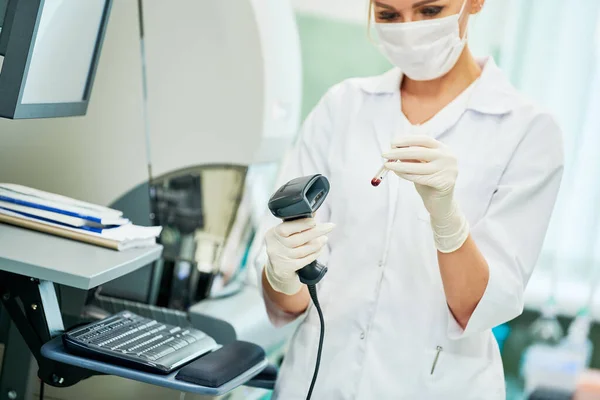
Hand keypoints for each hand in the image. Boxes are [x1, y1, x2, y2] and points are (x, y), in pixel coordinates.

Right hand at [264, 218, 334, 294]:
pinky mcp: (286, 269)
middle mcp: (274, 246)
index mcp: (273, 234)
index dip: (301, 224)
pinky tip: (320, 249)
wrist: (277, 268)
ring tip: (325, 239)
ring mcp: (280, 259)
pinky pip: (304, 260)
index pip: (286, 228)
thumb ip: (297, 223)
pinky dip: (314, 254)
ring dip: (317, 244)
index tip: (314, 221)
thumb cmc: (284, 245)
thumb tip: (313, 211)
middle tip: (330, 226)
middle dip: (316, 232)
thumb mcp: (285, 234)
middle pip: (297, 239)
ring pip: (302, 251)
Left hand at [383, 135, 468, 252]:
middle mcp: (448, 157)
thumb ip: (412, 157)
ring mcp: (449, 170)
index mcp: (444, 149)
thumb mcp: (420, 166)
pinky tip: (397, 172)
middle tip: (385, 154)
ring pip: (418, 165)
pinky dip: (406, 174)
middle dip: (400, 152)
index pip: (424, 140)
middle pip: (420, 151)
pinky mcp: (445, 183)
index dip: (407, 140)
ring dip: (399, 164)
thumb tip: (394, 149)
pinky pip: (420, 177)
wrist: (440, 204)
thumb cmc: (429, 182)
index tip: (392, 143)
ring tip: (387, 165)